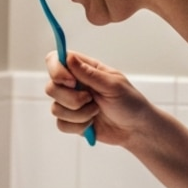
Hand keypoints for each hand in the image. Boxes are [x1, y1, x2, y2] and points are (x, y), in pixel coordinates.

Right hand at [47, 49, 187, 187]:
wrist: (136, 130)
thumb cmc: (130, 103)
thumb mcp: (113, 85)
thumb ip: (89, 73)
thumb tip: (69, 57)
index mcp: (84, 69)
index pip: (55, 60)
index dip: (56, 70)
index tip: (70, 82)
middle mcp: (74, 84)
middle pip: (51, 87)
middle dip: (70, 98)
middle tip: (90, 100)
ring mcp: (71, 103)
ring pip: (55, 108)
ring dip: (79, 114)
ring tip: (96, 112)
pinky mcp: (72, 121)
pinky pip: (61, 124)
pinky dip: (78, 126)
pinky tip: (92, 124)